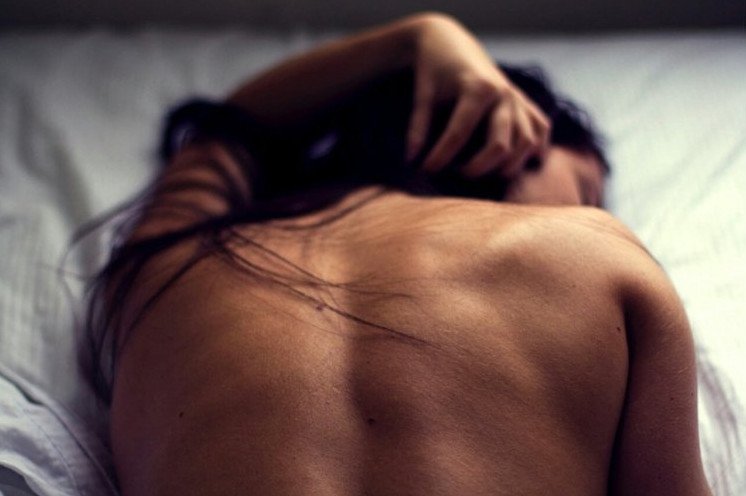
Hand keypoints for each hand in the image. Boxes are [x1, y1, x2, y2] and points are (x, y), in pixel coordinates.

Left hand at [407, 14, 550, 178]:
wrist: (451, 43)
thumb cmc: (435, 71)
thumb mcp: (423, 96)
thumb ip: (417, 128)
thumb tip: (412, 161)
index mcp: (478, 88)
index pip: (459, 133)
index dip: (441, 156)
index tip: (425, 169)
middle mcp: (504, 94)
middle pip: (500, 145)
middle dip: (478, 168)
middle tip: (457, 175)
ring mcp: (518, 99)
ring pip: (526, 142)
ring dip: (508, 166)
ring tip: (485, 174)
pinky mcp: (525, 102)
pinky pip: (540, 128)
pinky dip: (536, 148)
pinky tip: (523, 164)